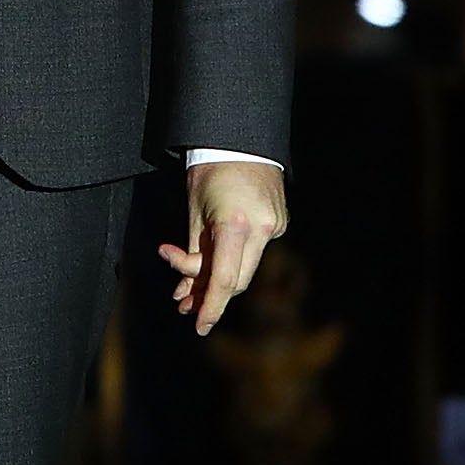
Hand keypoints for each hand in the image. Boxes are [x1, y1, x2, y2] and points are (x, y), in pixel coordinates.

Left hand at [161, 161, 287, 335]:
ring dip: (218, 278)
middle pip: (236, 279)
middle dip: (210, 295)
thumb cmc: (208, 170)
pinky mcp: (278, 221)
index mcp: (234, 225)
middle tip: (186, 306)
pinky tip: (213, 263)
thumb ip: (193, 253)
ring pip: (245, 266)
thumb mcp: (193, 212)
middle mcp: (261, 228)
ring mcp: (274, 225)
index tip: (198, 325)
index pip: (224, 279)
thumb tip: (186, 291)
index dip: (211, 307)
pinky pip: (254, 249)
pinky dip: (233, 258)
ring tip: (190, 291)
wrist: (240, 139)